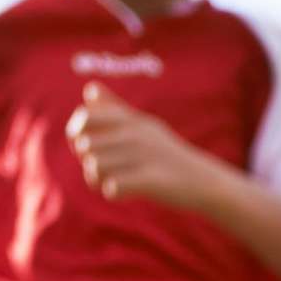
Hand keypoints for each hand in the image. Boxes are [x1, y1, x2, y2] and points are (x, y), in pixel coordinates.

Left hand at [67, 83, 205, 204]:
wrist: (204, 181)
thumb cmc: (167, 154)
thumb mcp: (144, 125)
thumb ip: (114, 107)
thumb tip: (89, 88)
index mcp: (130, 119)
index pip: (83, 118)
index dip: (76, 136)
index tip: (88, 149)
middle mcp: (135, 133)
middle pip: (85, 146)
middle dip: (85, 162)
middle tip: (101, 172)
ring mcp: (144, 156)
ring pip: (94, 168)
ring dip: (96, 180)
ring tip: (111, 183)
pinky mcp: (151, 181)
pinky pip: (111, 188)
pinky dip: (113, 192)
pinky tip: (122, 193)